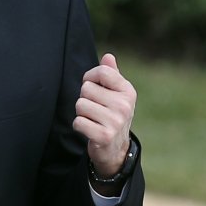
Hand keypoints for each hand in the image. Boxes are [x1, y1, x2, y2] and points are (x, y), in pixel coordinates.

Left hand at [73, 53, 136, 175]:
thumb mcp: (116, 94)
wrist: (115, 149)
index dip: (90, 78)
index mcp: (127, 91)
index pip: (101, 72)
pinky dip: (79, 126)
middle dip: (85, 98)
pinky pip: (78, 122)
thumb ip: (111, 74)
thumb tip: (108, 56)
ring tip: (93, 119)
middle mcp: (124, 105)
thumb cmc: (112, 115)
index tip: (93, 87)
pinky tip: (90, 130)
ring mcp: (115, 121)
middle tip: (95, 110)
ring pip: (80, 105)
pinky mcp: (104, 136)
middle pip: (86, 89)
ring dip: (82, 113)